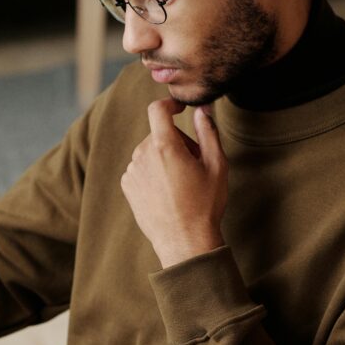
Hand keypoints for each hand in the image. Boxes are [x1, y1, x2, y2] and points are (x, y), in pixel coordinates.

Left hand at [120, 98, 227, 266]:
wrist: (184, 241)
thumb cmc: (204, 204)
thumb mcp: (216, 164)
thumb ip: (208, 131)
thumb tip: (201, 109)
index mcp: (164, 146)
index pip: (157, 109)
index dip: (169, 104)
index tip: (179, 108)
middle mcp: (142, 155)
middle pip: (159, 134)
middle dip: (177, 141)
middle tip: (194, 164)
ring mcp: (132, 171)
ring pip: (150, 151)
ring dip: (164, 157)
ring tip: (181, 183)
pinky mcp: (127, 186)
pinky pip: (141, 167)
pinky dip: (153, 172)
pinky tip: (167, 192)